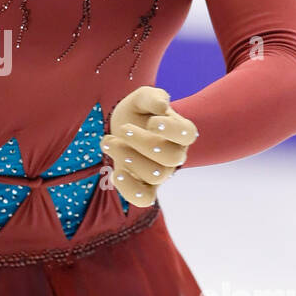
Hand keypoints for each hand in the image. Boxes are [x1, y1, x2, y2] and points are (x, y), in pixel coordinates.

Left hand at [101, 86, 198, 206]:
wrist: (124, 129)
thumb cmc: (138, 112)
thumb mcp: (142, 98)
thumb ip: (152, 97)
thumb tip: (162, 106)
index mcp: (180, 132)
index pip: (187, 134)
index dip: (172, 130)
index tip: (152, 121)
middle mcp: (175, 154)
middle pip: (171, 157)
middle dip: (143, 143)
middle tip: (123, 129)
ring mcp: (161, 173)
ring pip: (155, 176)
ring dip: (128, 159)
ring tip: (108, 142)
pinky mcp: (145, 187)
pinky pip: (144, 198)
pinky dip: (129, 189)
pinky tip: (116, 173)